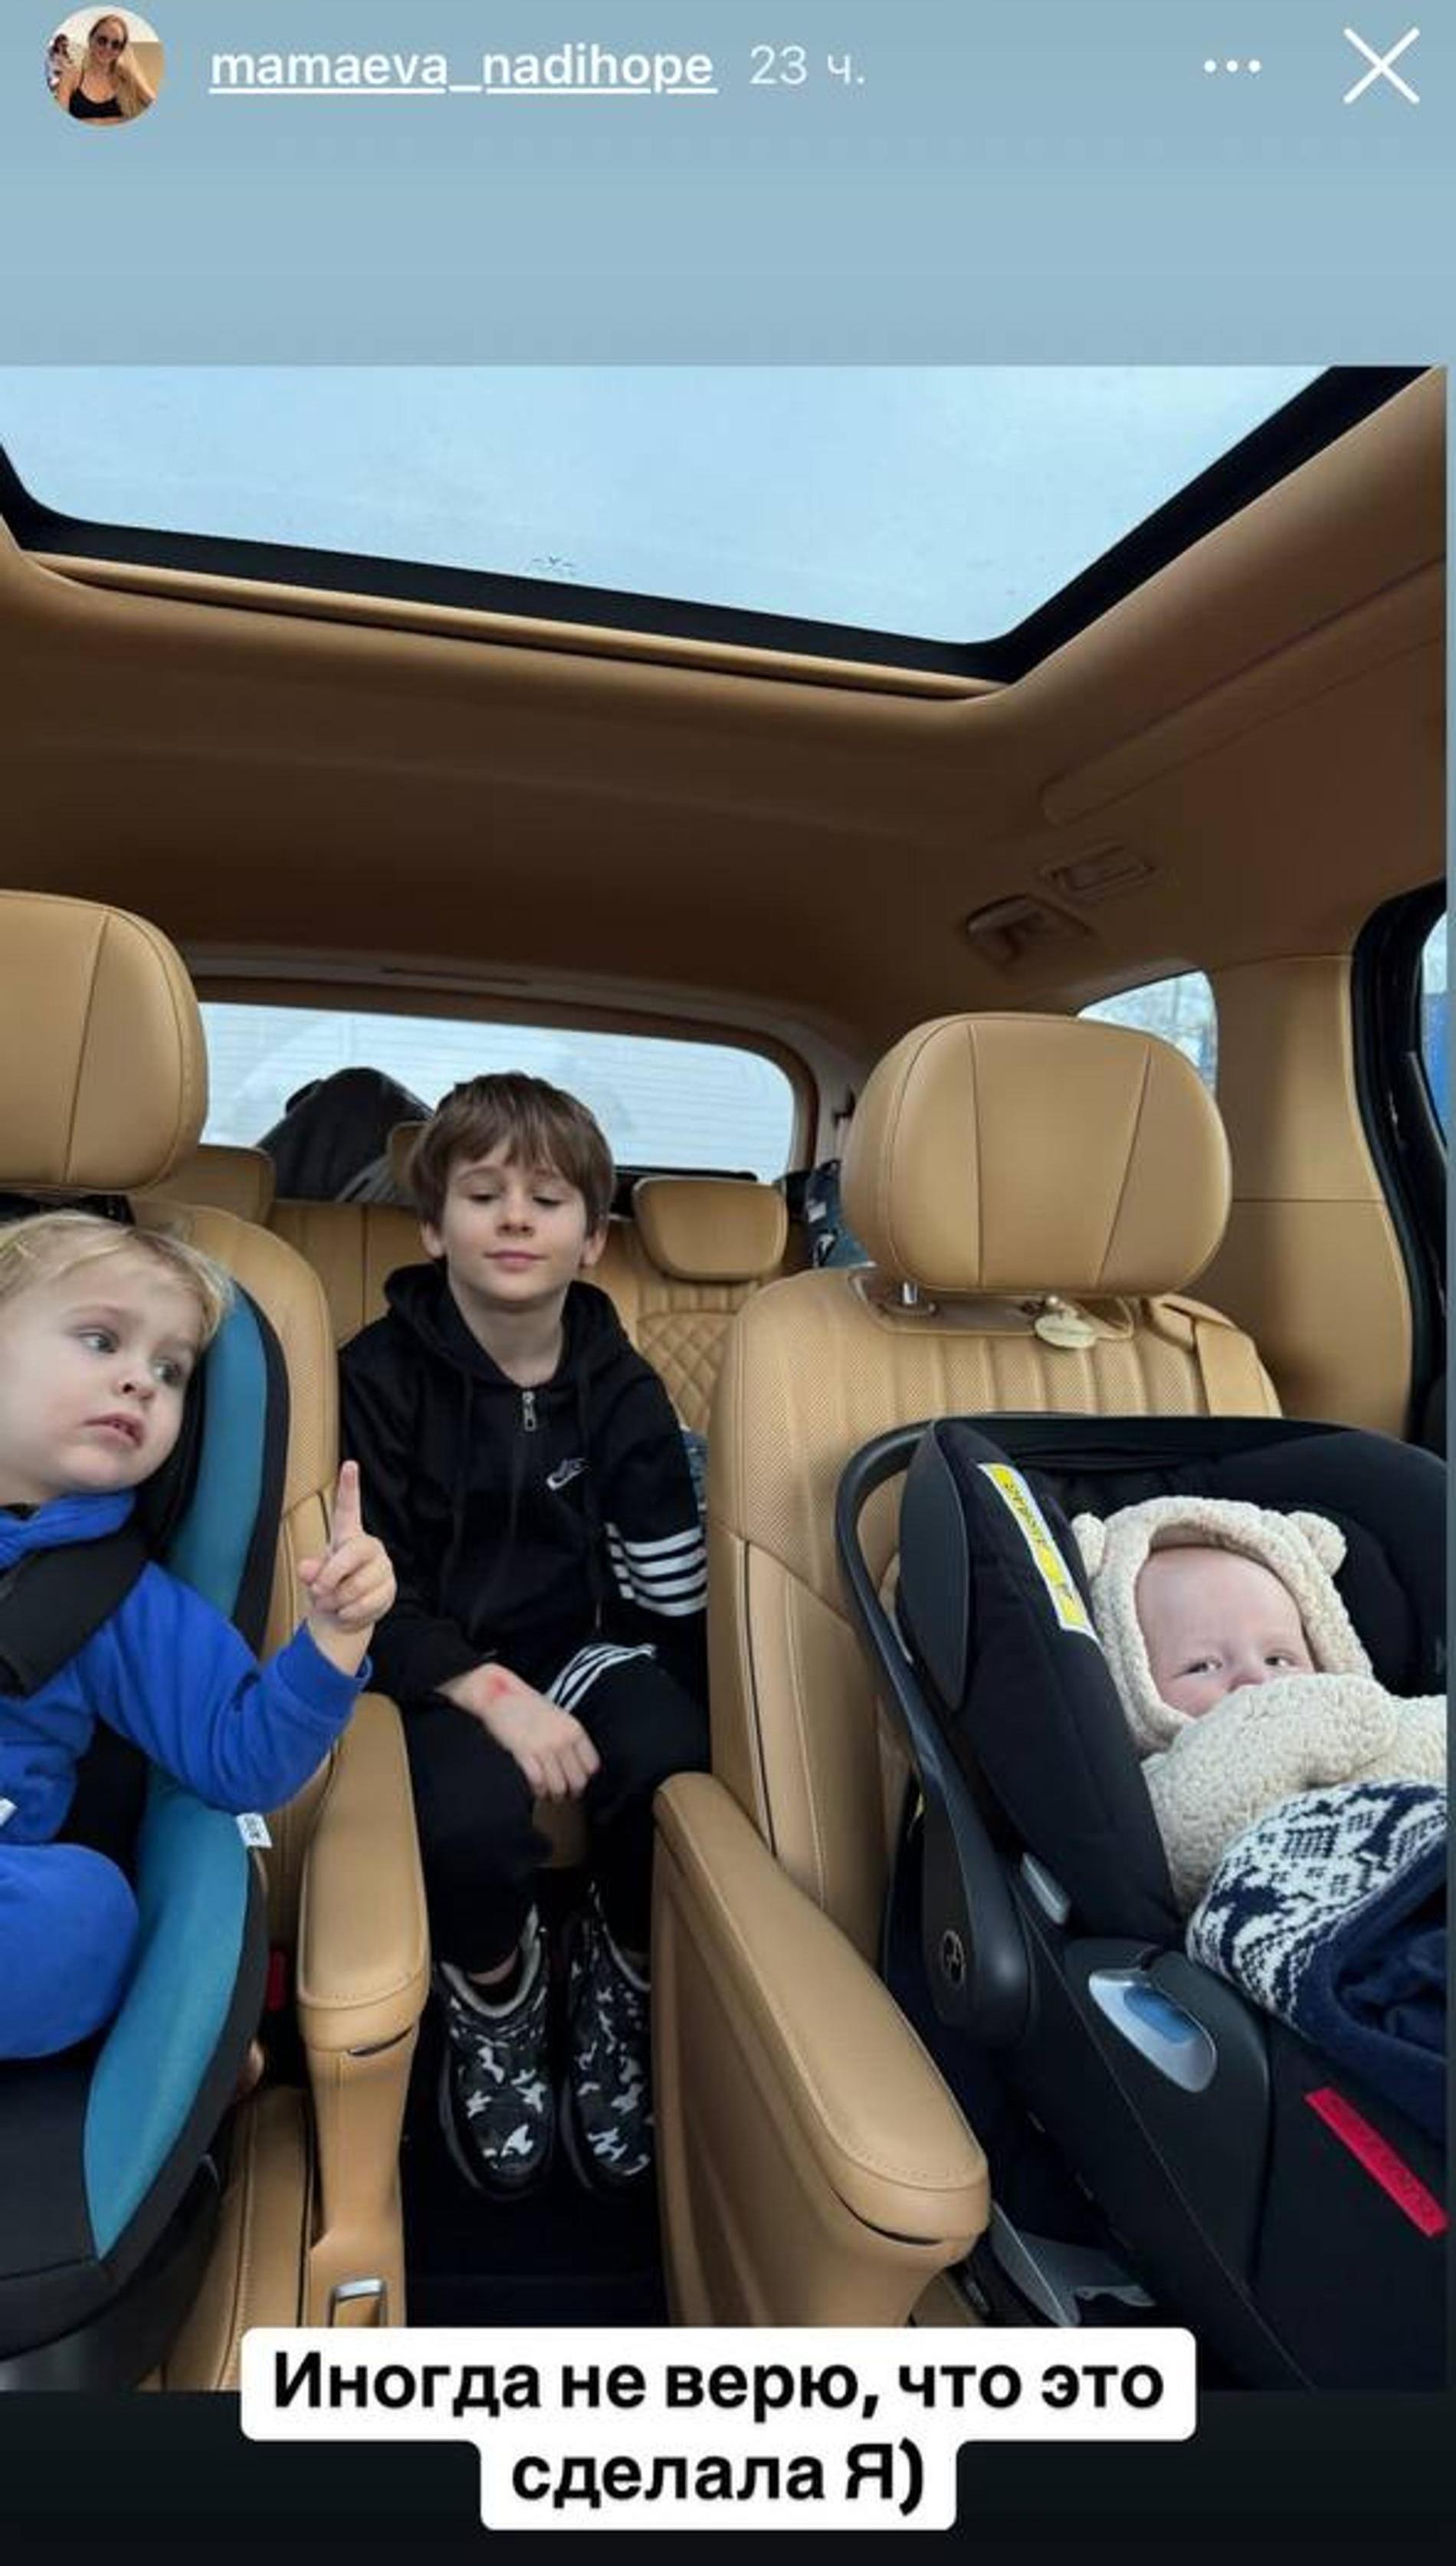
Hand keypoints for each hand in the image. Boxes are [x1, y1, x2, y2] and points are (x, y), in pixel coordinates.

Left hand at [300, 1460, 395, 1670]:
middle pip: (349, 1557)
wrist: (344, 1615)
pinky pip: (365, 1603)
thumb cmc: (327, 1588)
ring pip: (356, 1585)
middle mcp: (369, 1547)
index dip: (349, 1487)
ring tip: (334, 1603)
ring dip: (337, 1601)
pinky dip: (349, 1613)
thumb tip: (308, 1570)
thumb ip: (311, 1571)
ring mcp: (382, 1568)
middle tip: (318, 1592)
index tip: (350, 1464)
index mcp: (348, 1536)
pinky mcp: (390, 1588)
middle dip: (330, 1578)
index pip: (348, 1508)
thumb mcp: (313, 1578)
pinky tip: (347, 1611)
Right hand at [461, 1664, 600, 1801]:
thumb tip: (574, 1765)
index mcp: (575, 1729)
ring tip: (547, 1795)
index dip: (584, 1778)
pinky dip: (537, 1790)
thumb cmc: (527, 1707)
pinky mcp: (524, 1751)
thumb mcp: (558, 1717)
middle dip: (570, 1793)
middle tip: (562, 1795)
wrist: (500, 1695)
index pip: (592, 1766)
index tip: (575, 1782)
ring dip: (553, 1796)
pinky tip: (535, 1789)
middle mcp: (563, 1739)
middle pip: (578, 1781)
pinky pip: (538, 1782)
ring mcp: (544, 1746)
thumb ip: (569, 1738)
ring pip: (559, 1786)